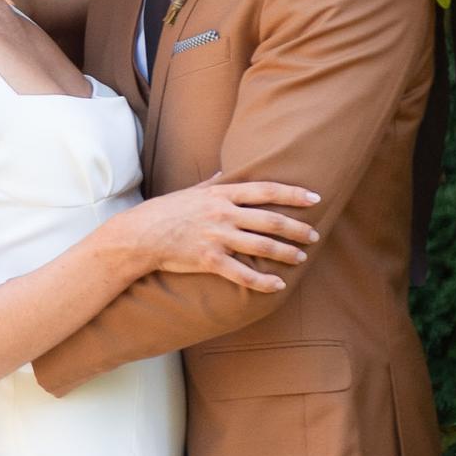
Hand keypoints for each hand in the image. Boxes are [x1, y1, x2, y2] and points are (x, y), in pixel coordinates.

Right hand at [136, 176, 319, 290]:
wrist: (141, 235)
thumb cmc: (165, 212)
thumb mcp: (190, 191)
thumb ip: (212, 183)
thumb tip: (226, 171)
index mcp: (222, 194)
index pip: (266, 190)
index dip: (293, 194)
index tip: (314, 198)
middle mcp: (223, 214)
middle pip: (270, 220)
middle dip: (297, 228)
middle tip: (315, 235)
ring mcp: (217, 237)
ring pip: (262, 246)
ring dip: (286, 253)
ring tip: (301, 258)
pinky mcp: (209, 260)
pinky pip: (242, 273)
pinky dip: (263, 281)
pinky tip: (278, 285)